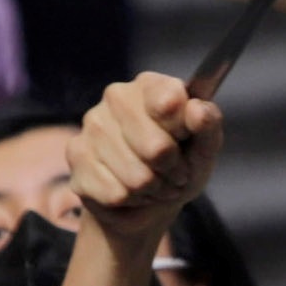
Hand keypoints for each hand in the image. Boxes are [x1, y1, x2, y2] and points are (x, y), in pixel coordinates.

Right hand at [69, 74, 221, 242]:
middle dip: (172, 172)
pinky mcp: (76, 156)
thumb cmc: (179, 166)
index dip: (183, 132)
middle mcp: (117, 97)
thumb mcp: (204, 148)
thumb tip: (197, 110)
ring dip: (154, 190)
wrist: (147, 201)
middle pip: (156, 148)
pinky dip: (132, 201)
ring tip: (154, 184)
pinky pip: (116, 193)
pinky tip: (131, 193)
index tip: (185, 140)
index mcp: (150, 85)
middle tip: (174, 174)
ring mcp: (92, 125)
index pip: (169, 103)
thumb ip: (208, 125)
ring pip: (136, 177)